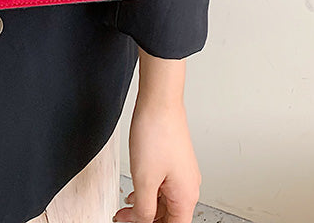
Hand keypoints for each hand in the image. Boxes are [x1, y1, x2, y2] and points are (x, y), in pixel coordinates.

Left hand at [113, 100, 200, 222]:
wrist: (159, 102)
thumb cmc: (157, 133)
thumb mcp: (144, 179)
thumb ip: (143, 209)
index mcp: (186, 196)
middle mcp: (188, 186)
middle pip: (170, 217)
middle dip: (147, 220)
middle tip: (124, 219)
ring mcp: (182, 172)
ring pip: (165, 201)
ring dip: (146, 207)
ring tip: (125, 209)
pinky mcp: (174, 161)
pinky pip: (163, 186)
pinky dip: (149, 192)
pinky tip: (135, 192)